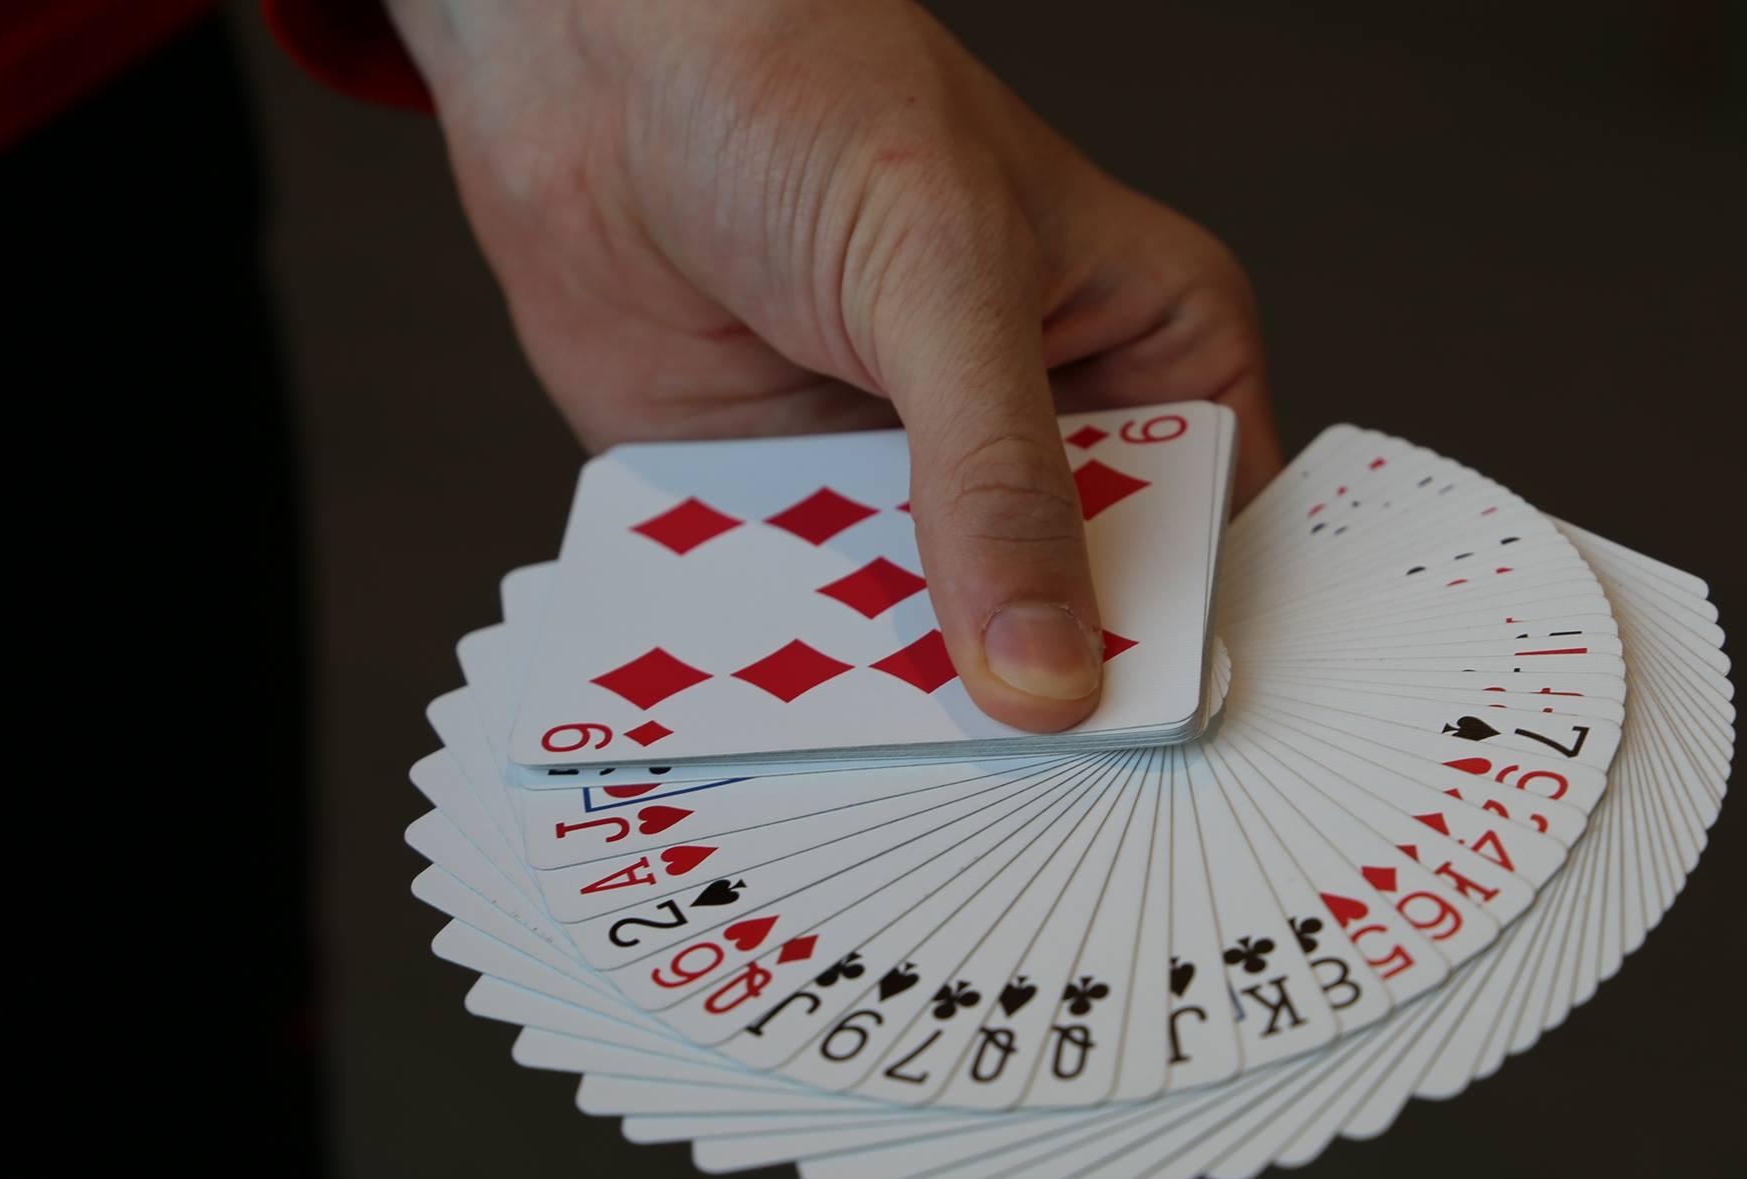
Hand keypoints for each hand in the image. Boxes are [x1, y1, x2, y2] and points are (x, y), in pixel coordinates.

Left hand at [388, 0, 1282, 731]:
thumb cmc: (807, 95)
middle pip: (1076, 616)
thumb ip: (994, 479)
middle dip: (1045, 702)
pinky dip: (794, 681)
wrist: (597, 67)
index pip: (1211, 535)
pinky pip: (810, 628)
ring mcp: (912, 488)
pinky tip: (784, 747)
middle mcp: (1039, 436)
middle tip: (1027, 827)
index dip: (1194, 648)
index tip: (1170, 772)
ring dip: (910, 710)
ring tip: (905, 812)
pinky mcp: (793, 518)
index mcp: (1145, 352)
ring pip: (938, 642)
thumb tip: (1048, 672)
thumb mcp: (941, 277)